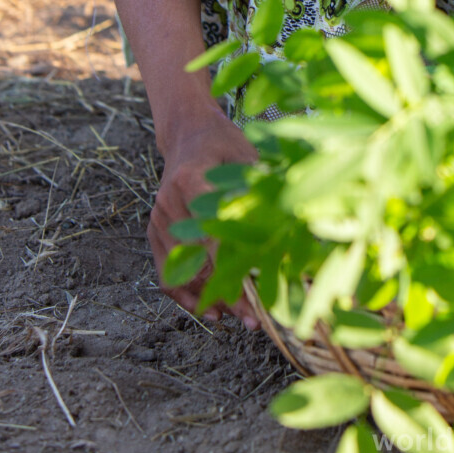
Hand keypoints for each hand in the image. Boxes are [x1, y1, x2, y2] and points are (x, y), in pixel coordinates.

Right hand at [149, 107, 260, 326]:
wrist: (188, 133)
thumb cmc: (225, 144)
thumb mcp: (249, 157)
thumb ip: (263, 190)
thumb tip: (299, 225)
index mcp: (193, 179)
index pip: (212, 234)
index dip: (233, 268)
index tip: (256, 294)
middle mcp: (169, 202)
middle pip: (198, 260)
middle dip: (226, 293)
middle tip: (254, 318)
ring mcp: (158, 218)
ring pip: (181, 272)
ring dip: (209, 298)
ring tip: (239, 318)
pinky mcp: (154, 230)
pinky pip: (166, 271)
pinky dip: (186, 293)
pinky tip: (211, 308)